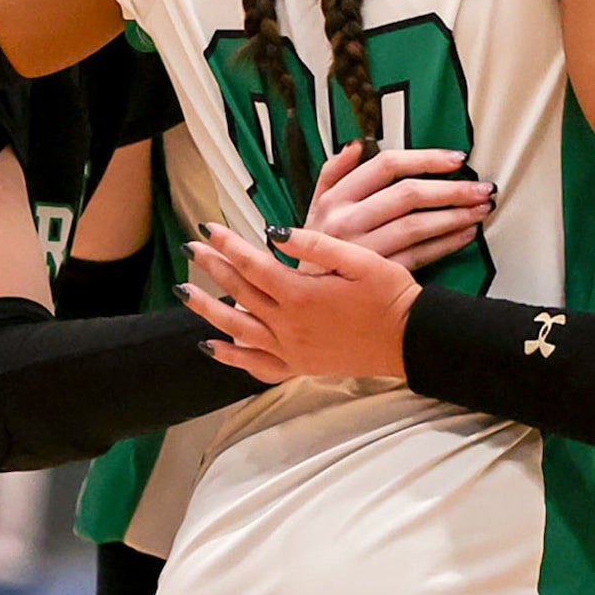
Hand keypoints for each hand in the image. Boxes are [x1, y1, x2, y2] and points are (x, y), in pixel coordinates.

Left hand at [181, 224, 419, 385]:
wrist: (410, 340)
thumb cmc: (389, 295)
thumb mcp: (358, 260)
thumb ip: (314, 246)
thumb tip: (274, 231)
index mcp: (301, 294)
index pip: (253, 264)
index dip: (228, 245)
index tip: (208, 228)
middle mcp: (288, 324)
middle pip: (239, 293)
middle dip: (212, 268)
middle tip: (191, 249)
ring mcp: (291, 348)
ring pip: (238, 329)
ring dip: (208, 310)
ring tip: (185, 293)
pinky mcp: (299, 366)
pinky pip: (256, 365)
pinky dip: (232, 356)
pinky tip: (212, 347)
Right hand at [299, 141, 493, 269]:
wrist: (303, 301)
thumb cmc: (315, 251)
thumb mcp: (313, 209)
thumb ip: (332, 174)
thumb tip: (357, 145)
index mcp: (335, 199)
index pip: (385, 166)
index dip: (425, 159)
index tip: (456, 158)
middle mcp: (347, 222)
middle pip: (407, 195)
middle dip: (451, 189)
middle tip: (482, 188)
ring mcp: (363, 251)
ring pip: (416, 226)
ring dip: (454, 216)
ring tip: (481, 210)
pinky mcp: (377, 276)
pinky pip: (419, 256)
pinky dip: (446, 244)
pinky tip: (466, 235)